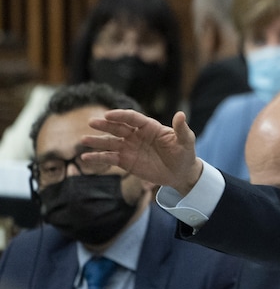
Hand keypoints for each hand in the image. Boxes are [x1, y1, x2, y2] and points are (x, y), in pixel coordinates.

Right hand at [81, 110, 202, 195]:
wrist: (181, 173)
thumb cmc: (185, 154)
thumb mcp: (186, 141)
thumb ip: (181, 129)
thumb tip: (181, 114)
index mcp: (150, 127)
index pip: (132, 118)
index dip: (120, 116)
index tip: (108, 115)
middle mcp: (136, 135)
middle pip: (118, 127)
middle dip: (105, 125)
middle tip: (91, 123)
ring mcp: (129, 148)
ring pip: (110, 142)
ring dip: (97, 141)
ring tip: (83, 140)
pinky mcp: (125, 161)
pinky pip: (109, 158)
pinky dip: (98, 158)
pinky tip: (85, 158)